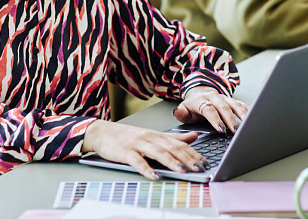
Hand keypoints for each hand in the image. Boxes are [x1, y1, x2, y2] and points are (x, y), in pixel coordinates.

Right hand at [82, 120, 207, 180]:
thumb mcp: (153, 135)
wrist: (103, 132)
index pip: (180, 144)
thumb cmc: (128, 136)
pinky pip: (138, 161)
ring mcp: (139, 144)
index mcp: (158, 135)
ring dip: (172, 163)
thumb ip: (173, 137)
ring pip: (159, 153)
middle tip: (200, 168)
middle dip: (188, 159)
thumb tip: (194, 136)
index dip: (193, 153)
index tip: (205, 162)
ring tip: (183, 171)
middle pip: (173, 148)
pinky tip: (154, 176)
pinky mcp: (126, 152)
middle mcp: (151, 138)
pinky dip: (147, 169)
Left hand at [173, 86, 248, 134]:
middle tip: (236, 131)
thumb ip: (181, 113)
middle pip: (224, 107)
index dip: (216, 119)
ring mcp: (225, 98)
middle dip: (231, 119)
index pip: (209, 109)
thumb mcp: (184, 110)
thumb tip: (178, 112)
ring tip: (248, 125)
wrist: (200, 91)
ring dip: (242, 115)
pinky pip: (242, 104)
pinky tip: (254, 118)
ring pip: (235, 105)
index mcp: (202, 100)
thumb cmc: (193, 106)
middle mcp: (215, 97)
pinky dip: (248, 111)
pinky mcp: (232, 100)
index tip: (221, 129)